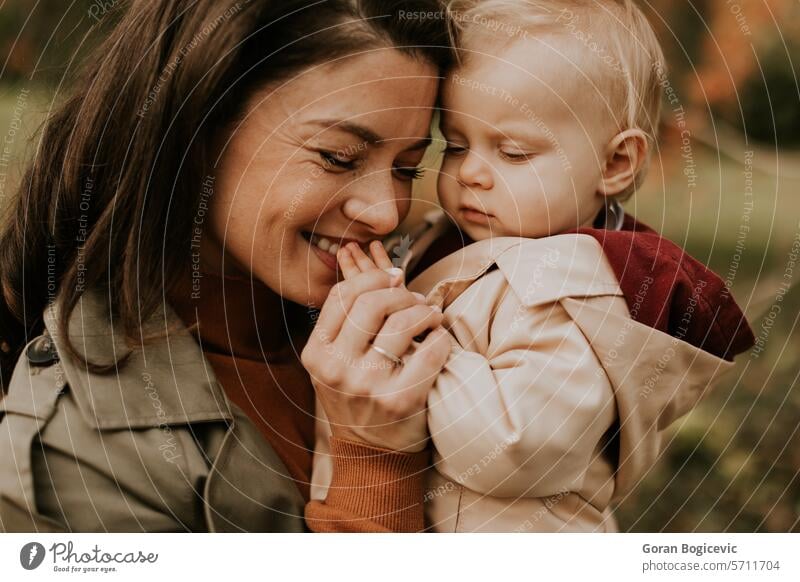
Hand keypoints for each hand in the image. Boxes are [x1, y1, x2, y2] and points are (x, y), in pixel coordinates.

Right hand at [301, 241, 450, 451]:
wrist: (372, 456)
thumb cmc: (357, 400)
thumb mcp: (334, 364)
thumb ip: (348, 325)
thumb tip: (388, 275)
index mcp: (316, 354)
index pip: (341, 296)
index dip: (371, 278)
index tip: (393, 278)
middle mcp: (337, 368)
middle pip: (372, 303)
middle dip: (402, 293)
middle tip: (416, 299)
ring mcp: (367, 385)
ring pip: (402, 323)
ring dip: (425, 312)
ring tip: (432, 316)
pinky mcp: (399, 399)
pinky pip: (429, 350)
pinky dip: (440, 338)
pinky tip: (439, 339)